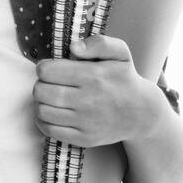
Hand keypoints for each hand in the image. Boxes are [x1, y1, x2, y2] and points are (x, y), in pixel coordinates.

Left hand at [33, 34, 164, 146]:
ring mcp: (85, 122)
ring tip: (51, 97)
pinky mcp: (83, 139)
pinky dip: (44, 120)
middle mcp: (87, 100)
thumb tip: (74, 47)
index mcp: (93, 76)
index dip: (44, 67)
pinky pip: (50, 130)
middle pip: (41, 91)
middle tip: (50, 83)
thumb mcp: (120, 52)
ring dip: (41, 102)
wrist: (141, 113)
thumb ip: (99, 43)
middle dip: (40, 84)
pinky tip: (53, 112)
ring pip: (42, 111)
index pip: (47, 71)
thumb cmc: (125, 79)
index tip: (51, 68)